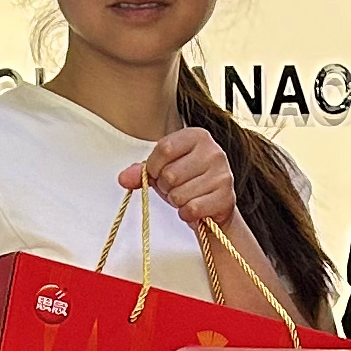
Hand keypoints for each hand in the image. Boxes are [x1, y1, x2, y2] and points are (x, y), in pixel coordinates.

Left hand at [122, 127, 238, 235]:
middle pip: (170, 174)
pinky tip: (193, 208)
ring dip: (176, 202)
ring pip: (180, 194)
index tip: (157, 173)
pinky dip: (186, 214)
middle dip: (166, 187)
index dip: (154, 167)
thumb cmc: (187, 182)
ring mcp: (222, 174)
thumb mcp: (162, 170)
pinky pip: (192, 209)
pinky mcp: (226, 197)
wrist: (213, 205)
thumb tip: (123, 178)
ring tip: (187, 197)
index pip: (164, 148)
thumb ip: (140, 172)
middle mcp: (213, 151)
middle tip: (176, 188)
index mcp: (197, 136)